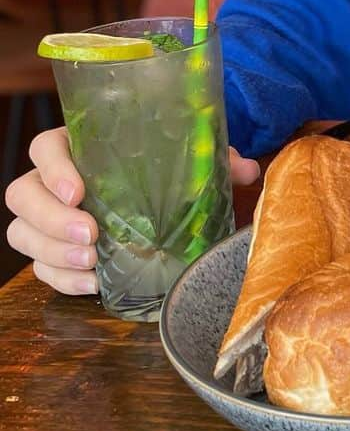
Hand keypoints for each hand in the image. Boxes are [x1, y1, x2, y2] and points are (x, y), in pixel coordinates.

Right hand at [5, 127, 260, 295]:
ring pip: (22, 232)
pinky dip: (62, 279)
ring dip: (53, 251)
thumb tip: (246, 170)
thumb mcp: (187, 159)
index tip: (79, 191)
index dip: (53, 168)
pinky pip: (40, 267)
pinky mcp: (52, 250)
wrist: (156, 196)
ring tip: (92, 262)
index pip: (44, 147)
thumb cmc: (163, 169)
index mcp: (77, 145)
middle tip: (91, 234)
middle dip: (50, 218)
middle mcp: (52, 180)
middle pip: (22, 194)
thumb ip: (215, 160)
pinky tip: (91, 284)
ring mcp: (47, 217)